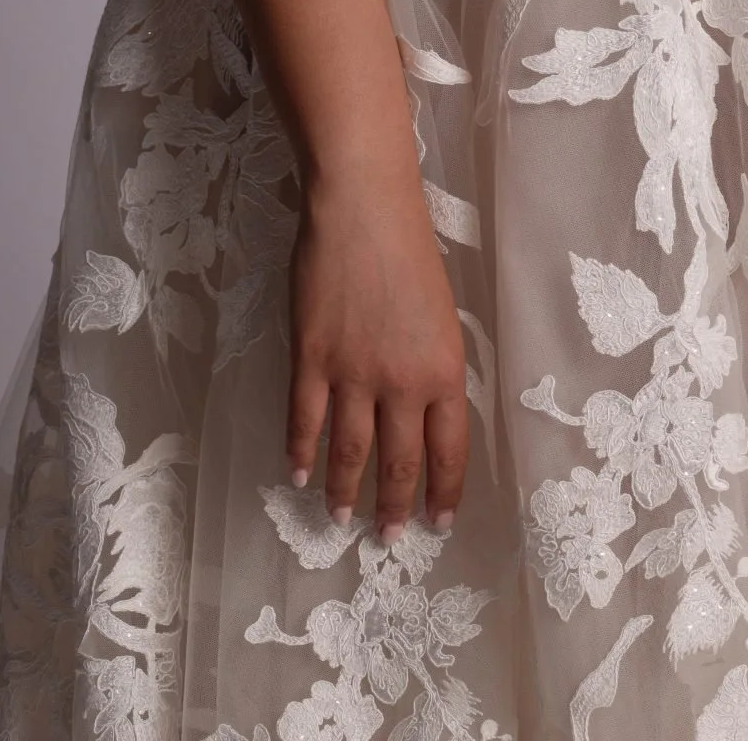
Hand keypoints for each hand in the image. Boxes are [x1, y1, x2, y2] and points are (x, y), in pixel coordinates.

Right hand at [290, 161, 468, 538]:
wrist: (364, 208)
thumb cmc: (410, 249)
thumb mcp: (442, 314)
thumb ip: (433, 365)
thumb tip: (423, 411)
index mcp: (444, 370)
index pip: (449, 450)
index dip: (443, 492)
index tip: (437, 523)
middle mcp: (402, 383)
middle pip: (398, 463)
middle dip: (394, 507)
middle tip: (387, 538)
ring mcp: (353, 374)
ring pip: (350, 452)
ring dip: (345, 490)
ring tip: (341, 518)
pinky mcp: (311, 359)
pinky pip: (304, 420)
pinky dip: (300, 452)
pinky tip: (298, 474)